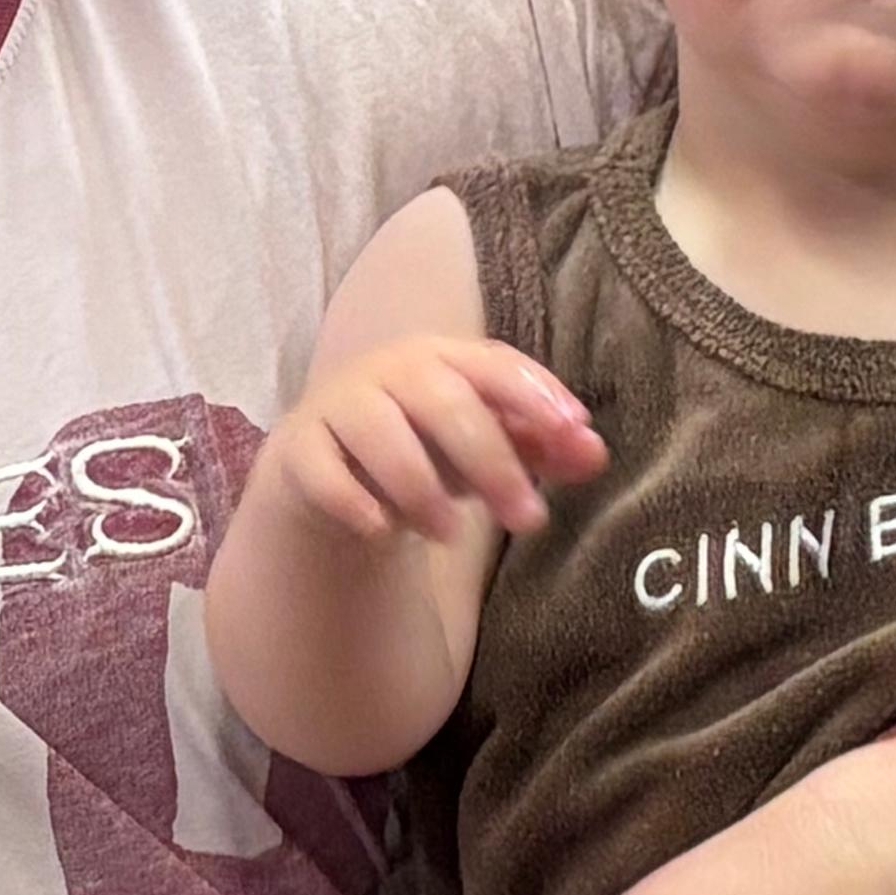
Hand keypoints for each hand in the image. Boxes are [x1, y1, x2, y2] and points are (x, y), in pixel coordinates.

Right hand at [258, 332, 601, 544]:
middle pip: (444, 401)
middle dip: (492, 461)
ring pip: (381, 433)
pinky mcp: (300, 451)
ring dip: (423, 487)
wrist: (327, 469)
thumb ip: (540, 448)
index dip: (535, 393)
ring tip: (450, 535)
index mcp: (442, 359)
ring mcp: (339, 407)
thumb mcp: (484, 448)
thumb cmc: (422, 447)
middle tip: (530, 521)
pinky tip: (382, 529)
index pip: (493, 365)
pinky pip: (325, 471)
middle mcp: (388, 372)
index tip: (575, 431)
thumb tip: (595, 453)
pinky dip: (354, 501)